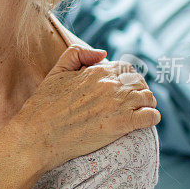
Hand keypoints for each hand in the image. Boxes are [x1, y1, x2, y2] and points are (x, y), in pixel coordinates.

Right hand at [12, 46, 160, 173]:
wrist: (38, 135)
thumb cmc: (43, 106)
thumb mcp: (56, 72)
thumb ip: (77, 54)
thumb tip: (103, 53)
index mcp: (97, 72)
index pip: (125, 68)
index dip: (127, 78)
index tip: (124, 88)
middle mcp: (110, 85)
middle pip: (140, 82)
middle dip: (140, 89)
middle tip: (135, 101)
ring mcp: (117, 105)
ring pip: (148, 97)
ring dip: (148, 103)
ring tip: (141, 111)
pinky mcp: (121, 125)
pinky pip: (150, 116)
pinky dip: (152, 117)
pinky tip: (147, 121)